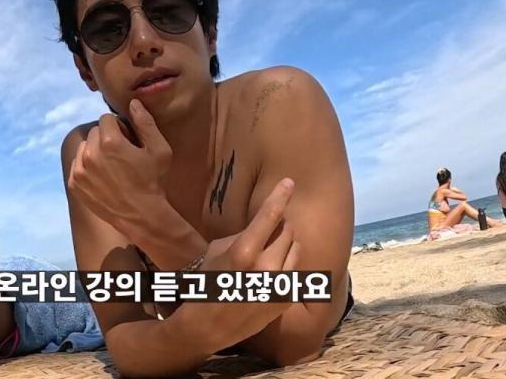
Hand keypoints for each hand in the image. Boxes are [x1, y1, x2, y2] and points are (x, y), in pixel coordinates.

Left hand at [67, 99, 171, 235]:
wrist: (142, 215)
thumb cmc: (153, 181)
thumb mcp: (159, 149)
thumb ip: (145, 123)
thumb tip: (133, 103)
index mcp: (110, 142)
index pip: (106, 118)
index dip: (119, 127)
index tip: (128, 139)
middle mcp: (90, 154)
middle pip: (94, 132)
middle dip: (106, 137)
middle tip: (121, 153)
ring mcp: (79, 170)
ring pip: (84, 148)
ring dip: (95, 151)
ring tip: (111, 166)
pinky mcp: (74, 184)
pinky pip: (76, 165)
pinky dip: (87, 167)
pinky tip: (103, 177)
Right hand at [200, 179, 300, 349]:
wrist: (211, 324)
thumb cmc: (209, 281)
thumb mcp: (217, 250)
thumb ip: (244, 234)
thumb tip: (265, 224)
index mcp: (244, 252)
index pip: (269, 216)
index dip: (280, 195)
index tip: (289, 181)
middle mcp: (265, 268)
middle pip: (286, 230)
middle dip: (279, 225)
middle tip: (266, 231)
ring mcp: (279, 285)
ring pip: (295, 247)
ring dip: (285, 243)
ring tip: (268, 251)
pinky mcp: (287, 297)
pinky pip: (296, 267)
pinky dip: (286, 262)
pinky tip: (271, 270)